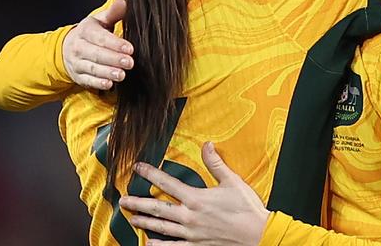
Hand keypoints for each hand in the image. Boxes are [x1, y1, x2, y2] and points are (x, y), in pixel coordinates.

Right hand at [62, 0, 134, 89]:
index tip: (129, 48)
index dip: (114, 43)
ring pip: (92, 68)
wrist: (66, 48)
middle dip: (114, 59)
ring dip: (107, 72)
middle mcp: (78, 46)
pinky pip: (88, 80)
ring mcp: (77, 62)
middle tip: (129, 62)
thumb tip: (123, 1)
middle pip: (96, 54)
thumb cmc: (90, 34)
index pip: (100, 37)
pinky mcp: (78, 76)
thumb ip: (113, 13)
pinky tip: (109, 84)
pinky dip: (98, 83)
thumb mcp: (100, 21)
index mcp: (85, 30)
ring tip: (121, 74)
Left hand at [119, 142, 269, 245]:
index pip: (167, 183)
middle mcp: (190, 216)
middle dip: (138, 202)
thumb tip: (207, 144)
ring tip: (131, 217)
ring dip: (145, 222)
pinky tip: (149, 244)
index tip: (137, 168)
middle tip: (122, 200)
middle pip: (158, 208)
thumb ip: (216, 163)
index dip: (150, 174)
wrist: (258, 235)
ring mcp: (192, 233)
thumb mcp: (232, 181)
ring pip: (162, 227)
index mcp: (196, 198)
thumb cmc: (246, 208)